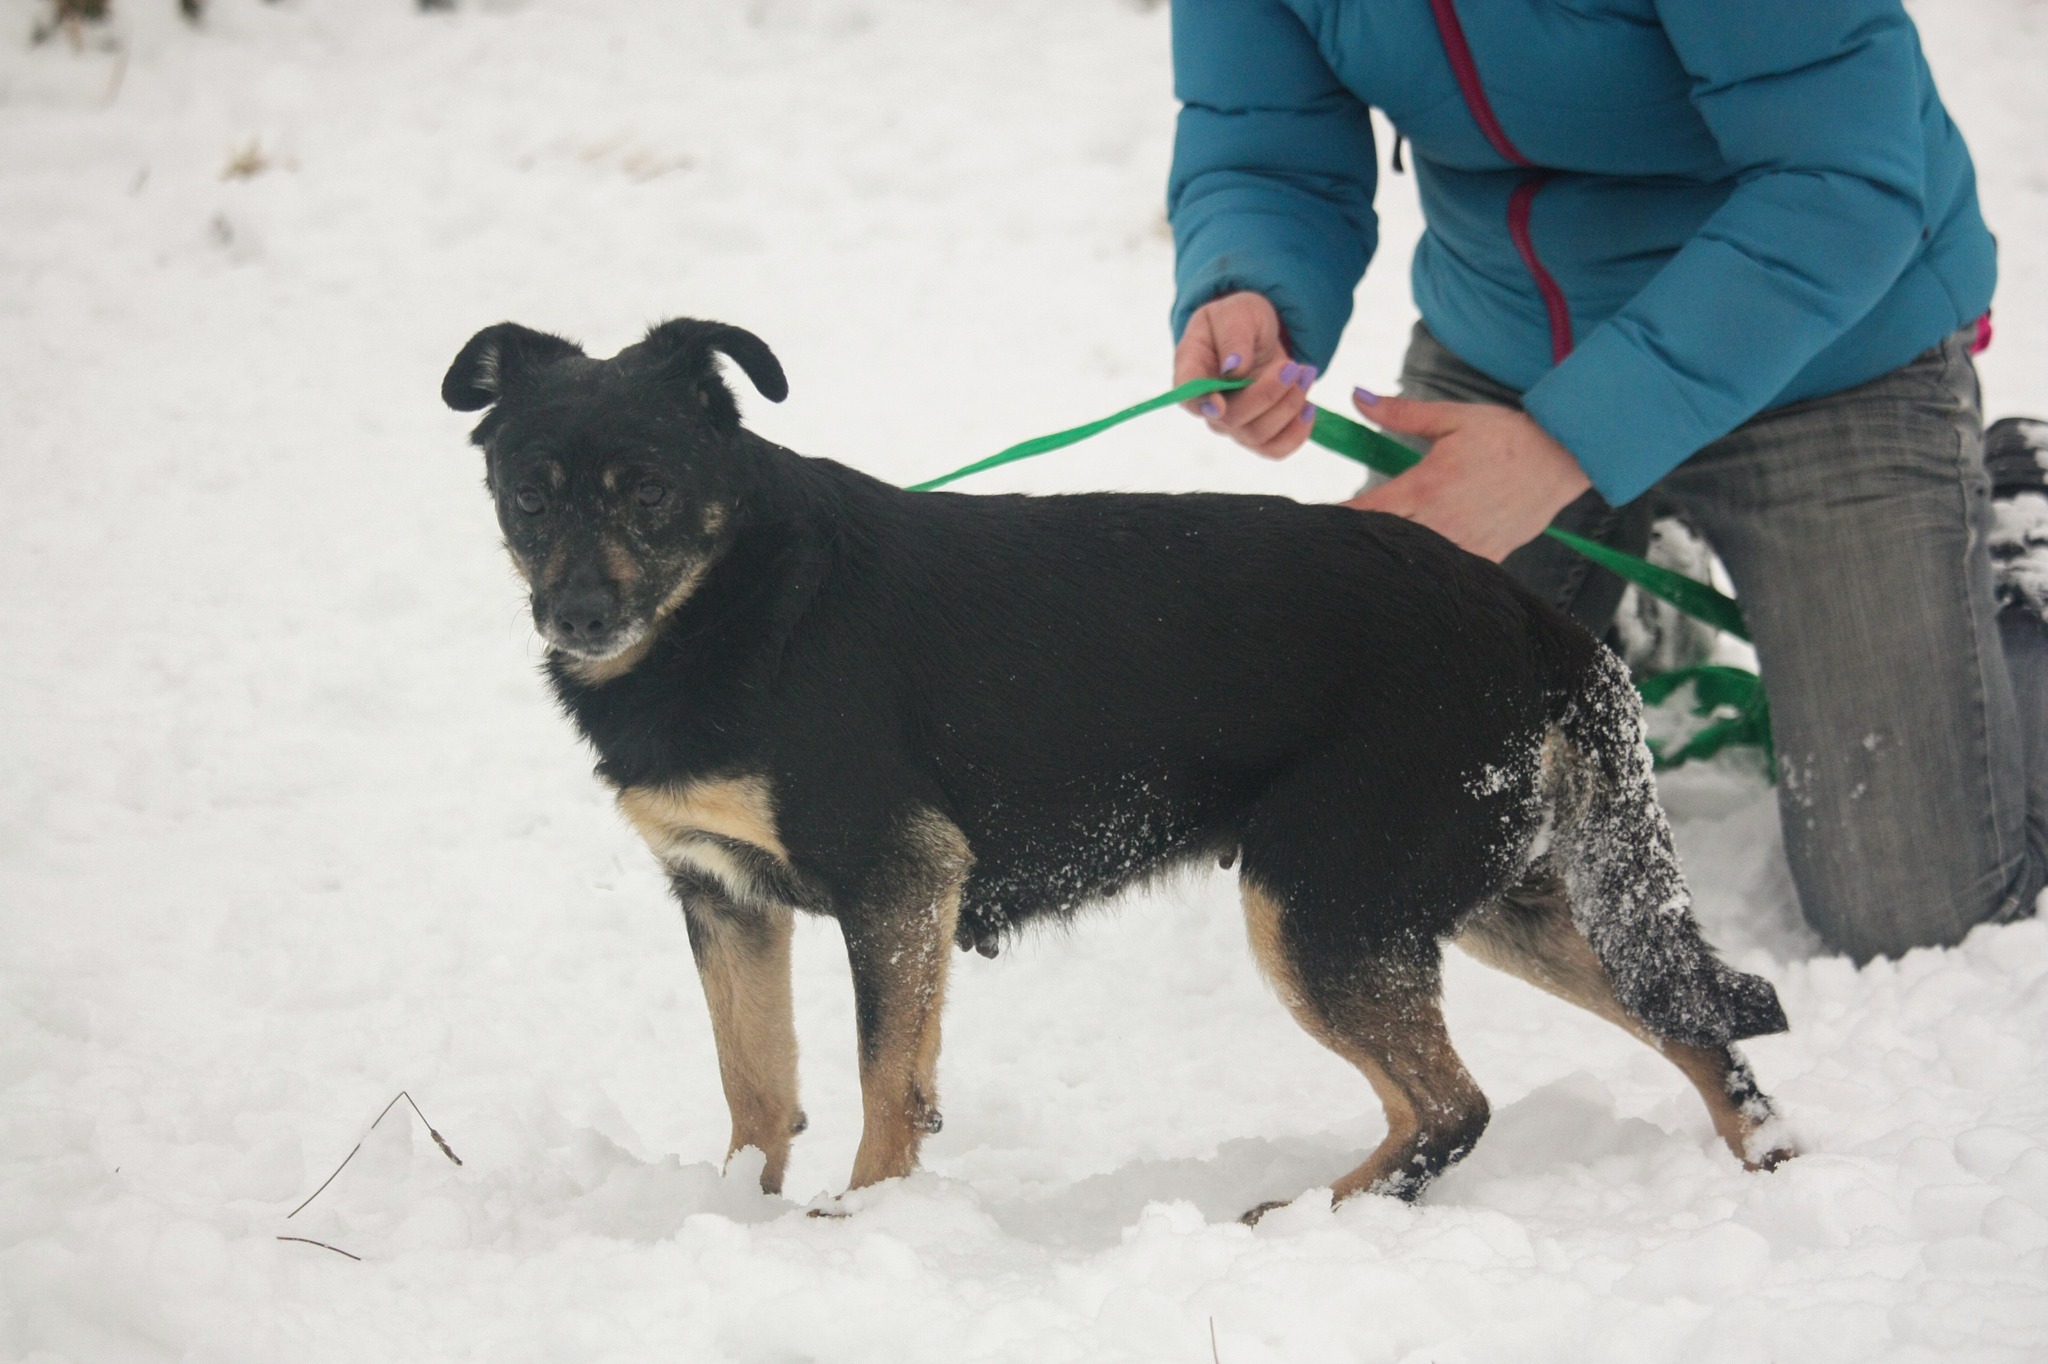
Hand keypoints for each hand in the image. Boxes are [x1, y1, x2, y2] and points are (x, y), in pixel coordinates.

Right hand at [1174, 291, 1318, 458]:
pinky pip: (1275, 449)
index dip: (1201, 404)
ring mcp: (1232, 423)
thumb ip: (1233, 336)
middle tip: (1293, 367)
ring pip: (1257, 434)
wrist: (1256, 333)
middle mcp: (1208, 405)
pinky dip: (1297, 433)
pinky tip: (1308, 406)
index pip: (1188, 397)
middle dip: (1268, 394)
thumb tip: (1233, 367)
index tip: (1219, 403)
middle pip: (1231, 419)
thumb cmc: (1237, 320)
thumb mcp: (1235, 313)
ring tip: (1305, 374)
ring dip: (1288, 407)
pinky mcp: (1257, 434)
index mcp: (1192, 371)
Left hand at [1343, 392, 1591, 561]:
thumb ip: (1401, 412)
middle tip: (1334, 542)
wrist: (1562, 459)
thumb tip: (1357, 398)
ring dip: (1392, 555)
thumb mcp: (1452, 418)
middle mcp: (1441, 521)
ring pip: (1413, 561)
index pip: (1366, 510)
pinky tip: (1414, 566)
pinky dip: (1428, 568)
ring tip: (1370, 555)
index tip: (1315, 523)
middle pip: (1383, 541)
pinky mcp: (1486, 558)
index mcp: (1427, 485)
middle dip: (1359, 541)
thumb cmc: (1506, 436)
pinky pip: (1447, 571)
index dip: (1338, 518)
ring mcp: (1464, 544)